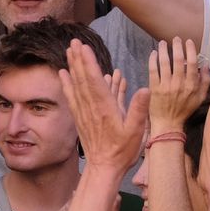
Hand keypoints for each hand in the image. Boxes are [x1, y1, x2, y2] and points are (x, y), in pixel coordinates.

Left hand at [59, 39, 147, 172]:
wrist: (104, 168)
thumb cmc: (122, 151)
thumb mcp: (136, 132)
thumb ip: (139, 110)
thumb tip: (146, 88)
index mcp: (105, 108)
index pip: (95, 81)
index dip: (89, 63)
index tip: (84, 47)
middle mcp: (92, 108)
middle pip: (82, 79)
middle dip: (78, 59)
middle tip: (73, 41)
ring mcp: (84, 112)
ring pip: (76, 85)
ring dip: (72, 67)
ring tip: (68, 51)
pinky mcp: (80, 118)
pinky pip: (72, 97)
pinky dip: (67, 83)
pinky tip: (63, 73)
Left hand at [148, 39, 209, 132]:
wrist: (168, 123)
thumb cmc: (185, 110)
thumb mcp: (200, 98)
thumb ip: (205, 81)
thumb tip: (206, 64)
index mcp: (191, 85)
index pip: (191, 63)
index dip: (190, 50)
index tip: (188, 42)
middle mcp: (179, 84)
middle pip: (177, 60)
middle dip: (176, 46)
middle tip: (175, 39)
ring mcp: (166, 86)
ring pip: (164, 63)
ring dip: (163, 50)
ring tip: (162, 43)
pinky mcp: (154, 88)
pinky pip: (153, 70)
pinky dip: (153, 60)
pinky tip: (153, 53)